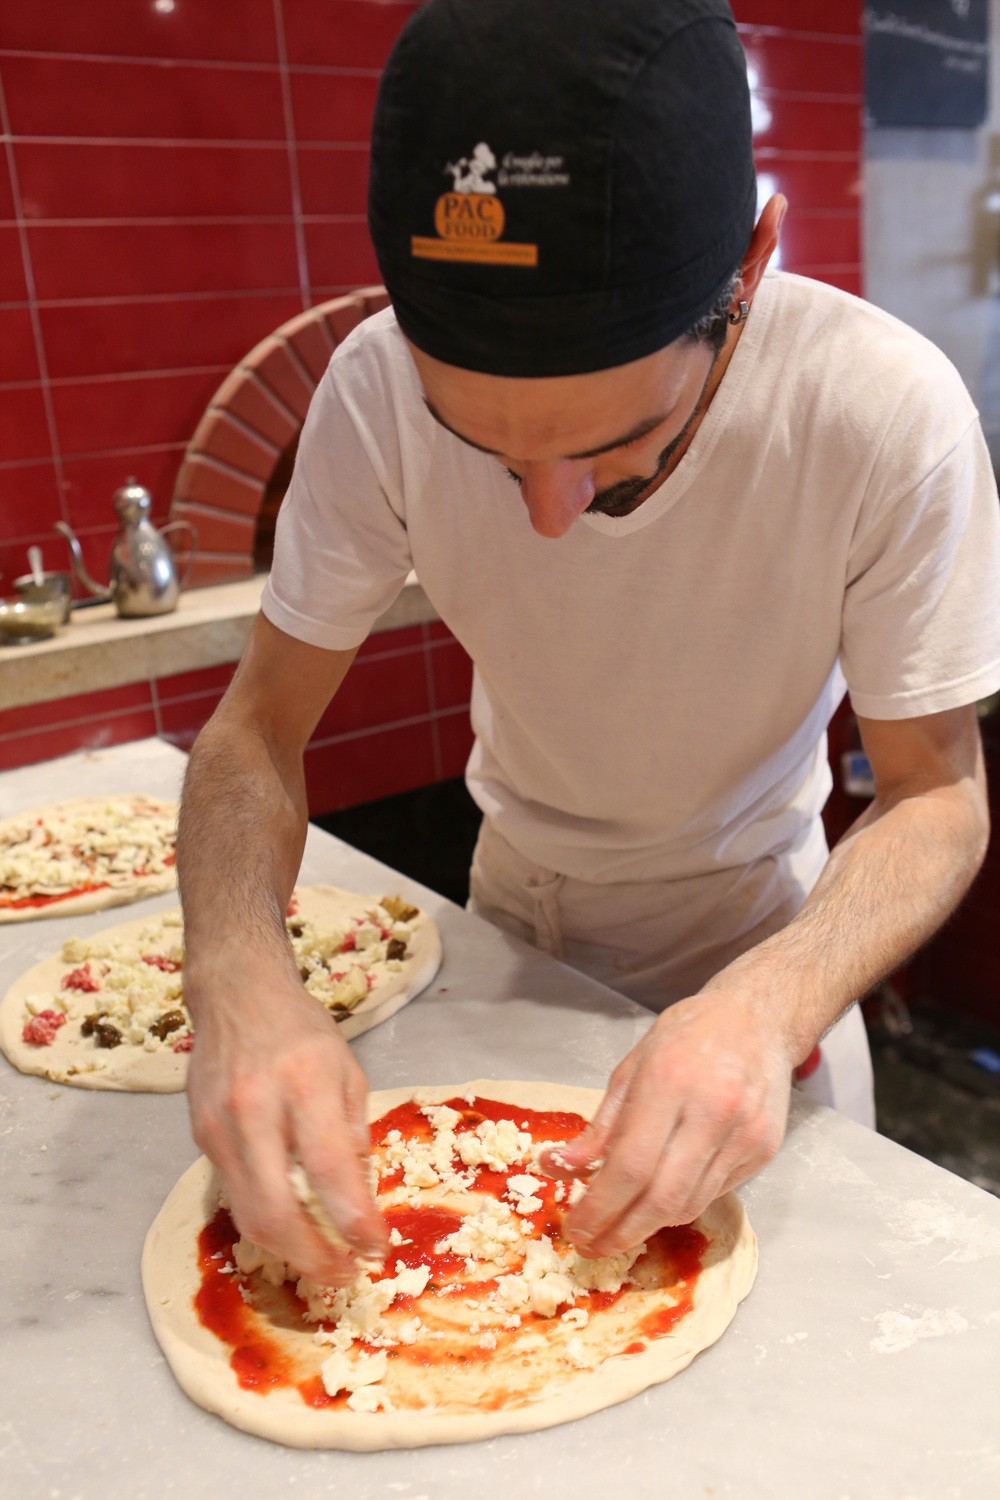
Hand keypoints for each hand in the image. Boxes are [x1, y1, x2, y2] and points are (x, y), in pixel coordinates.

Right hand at [185, 963, 387, 1284]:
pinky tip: (290, 1219)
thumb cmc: (302, 1030)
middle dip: (313, 1258)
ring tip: (320, 1258)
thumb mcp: (348, 1071)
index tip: (376, 1248)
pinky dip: (264, 1216)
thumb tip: (360, 1200)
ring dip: (287, 1249)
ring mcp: (220, 1126)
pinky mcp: (200, 1137)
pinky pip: (233, 1192)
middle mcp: (255, 1108)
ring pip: (247, 1215)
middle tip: (342, 1273)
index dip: (355, 1221)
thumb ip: (353, 1135)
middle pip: (276, 1211)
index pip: (330, 1170)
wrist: (237, 994)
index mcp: (305, 1085)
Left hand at [540, 990, 795, 1255]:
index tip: (575, 1227)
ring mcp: (745, 1134)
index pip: (630, 1165)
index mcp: (670, 1081)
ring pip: (690, 1204)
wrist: (759, 1018)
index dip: (599, 1207)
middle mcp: (713, 1111)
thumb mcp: (632, 1067)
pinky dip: (682, 1204)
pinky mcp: (765, 1150)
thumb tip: (559, 1169)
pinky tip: (661, 1198)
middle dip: (621, 1233)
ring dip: (650, 1224)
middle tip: (593, 1246)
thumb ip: (600, 1126)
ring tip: (620, 1226)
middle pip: (662, 1198)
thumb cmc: (689, 1034)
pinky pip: (715, 1194)